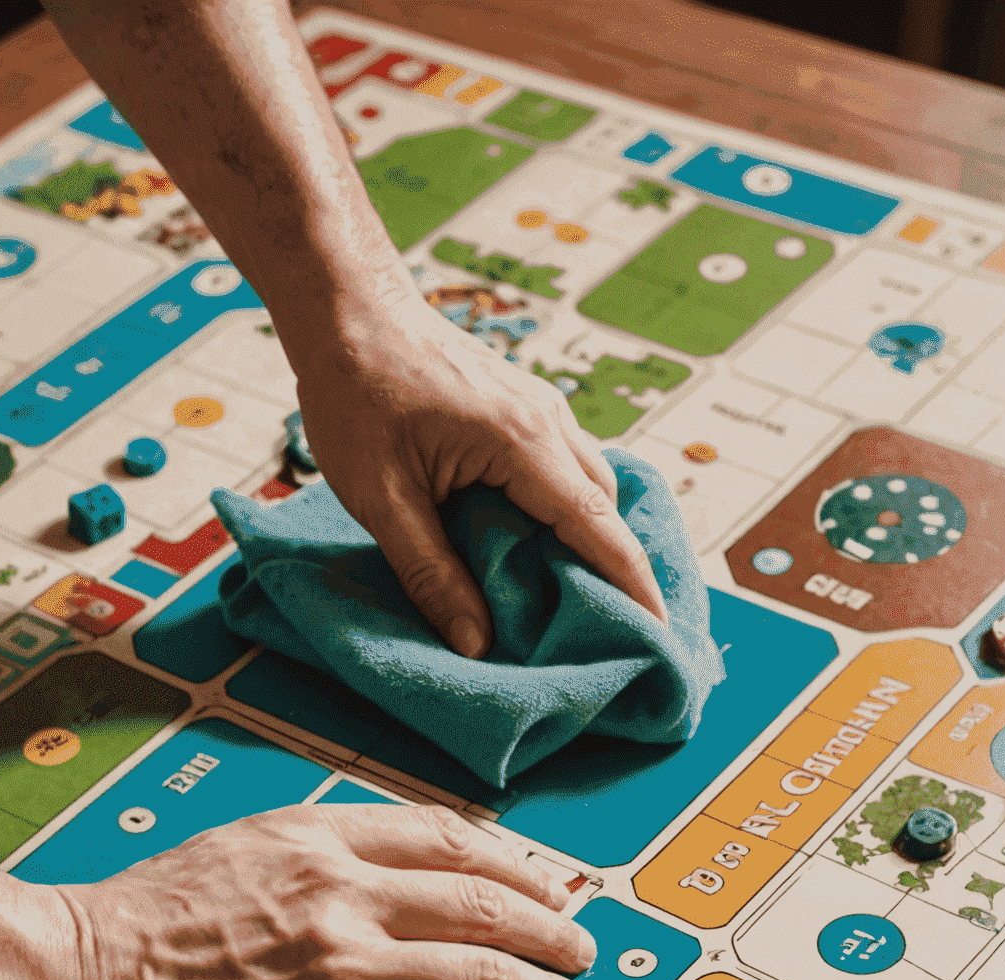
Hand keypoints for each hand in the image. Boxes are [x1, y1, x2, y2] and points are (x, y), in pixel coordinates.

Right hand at [17, 804, 594, 979]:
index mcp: (318, 842)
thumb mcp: (238, 846)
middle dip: (552, 933)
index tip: (546, 890)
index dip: (516, 870)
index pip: (451, 844)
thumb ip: (322, 849)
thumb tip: (399, 868)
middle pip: (486, 911)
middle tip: (581, 952)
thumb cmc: (139, 918)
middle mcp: (342, 903)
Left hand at [291, 293, 667, 656]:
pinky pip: (563, 467)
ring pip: (587, 486)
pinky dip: (563, 510)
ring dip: (586, 540)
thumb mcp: (381, 499)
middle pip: (603, 509)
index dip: (630, 585)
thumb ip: (430, 573)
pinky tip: (532, 544)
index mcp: (520, 441)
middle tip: (599, 632)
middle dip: (612, 571)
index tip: (656, 634)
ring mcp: (539, 408)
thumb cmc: (356, 394)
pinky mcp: (522, 408)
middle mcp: (547, 420)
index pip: (597, 526)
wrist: (349, 313)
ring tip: (566, 599)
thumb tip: (474, 642)